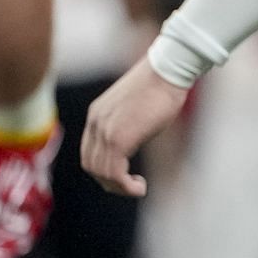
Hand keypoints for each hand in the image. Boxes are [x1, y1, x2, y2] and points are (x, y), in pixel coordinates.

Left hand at [80, 58, 187, 197]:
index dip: (103, 168)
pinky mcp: (119, 139)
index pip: (89, 152)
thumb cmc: (161, 84)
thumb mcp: (135, 106)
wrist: (168, 70)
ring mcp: (105, 131)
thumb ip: (127, 122)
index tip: (123, 173)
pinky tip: (140, 187)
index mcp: (97, 115)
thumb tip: (136, 136)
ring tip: (137, 188)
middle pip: (91, 165)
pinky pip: (115, 172)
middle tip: (129, 186)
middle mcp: (95, 124)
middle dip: (109, 181)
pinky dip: (125, 186)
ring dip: (118, 187)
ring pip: (101, 172)